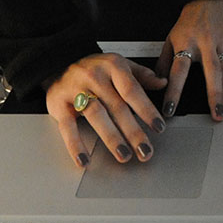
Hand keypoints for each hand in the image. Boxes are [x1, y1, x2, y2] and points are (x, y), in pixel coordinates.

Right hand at [46, 52, 167, 167]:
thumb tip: (163, 83)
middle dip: (133, 131)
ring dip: (111, 138)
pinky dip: (75, 145)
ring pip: (96, 116)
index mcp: (113, 66)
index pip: (132, 90)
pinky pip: (67, 127)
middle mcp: (94, 77)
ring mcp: (76, 91)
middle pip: (117, 106)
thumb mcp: (120, 64)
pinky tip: (84, 159)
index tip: (158, 127)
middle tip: (145, 150)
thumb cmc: (94, 67)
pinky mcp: (59, 105)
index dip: (146, 109)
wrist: (59, 63)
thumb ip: (142, 75)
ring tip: (124, 154)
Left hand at [154, 0, 222, 120]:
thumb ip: (163, 62)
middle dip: (214, 95)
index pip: (178, 70)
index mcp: (186, 42)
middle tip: (215, 115)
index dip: (173, 91)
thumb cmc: (188, 21)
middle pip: (211, 71)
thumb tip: (154, 84)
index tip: (169, 110)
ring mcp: (222, 43)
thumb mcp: (170, 38)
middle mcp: (205, 43)